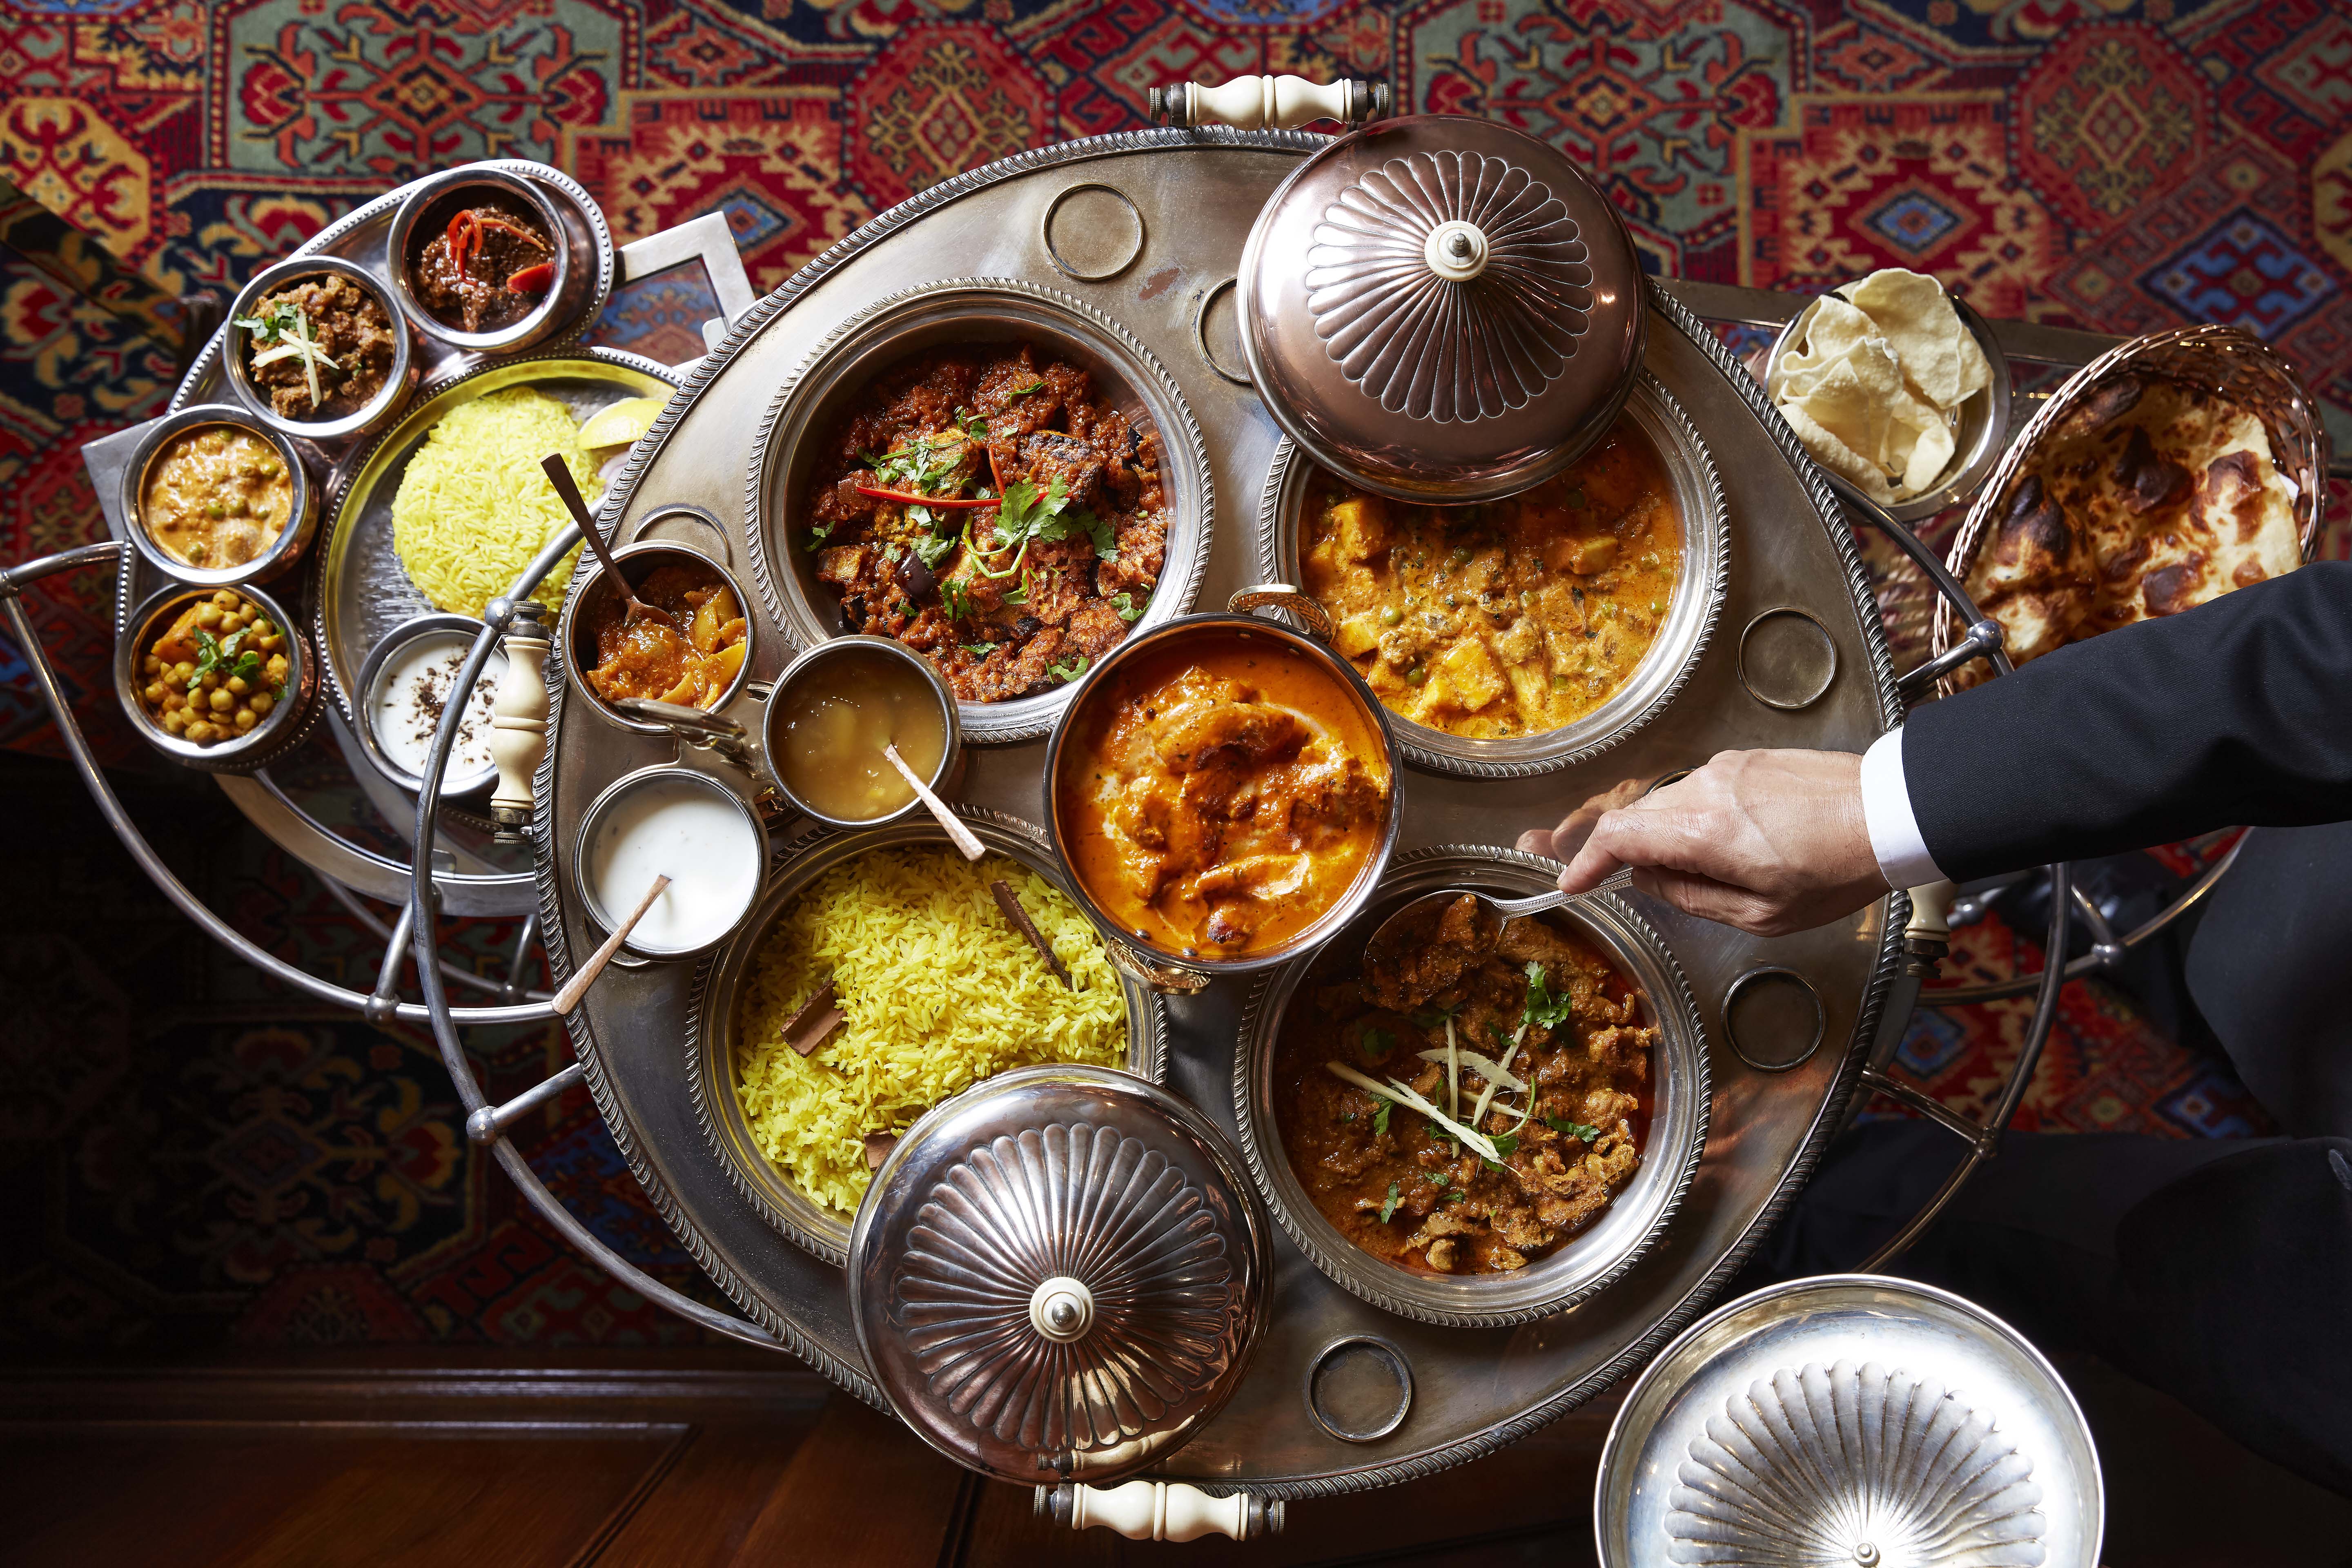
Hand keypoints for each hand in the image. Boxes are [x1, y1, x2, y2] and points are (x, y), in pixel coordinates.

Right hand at [1517, 750, 1888, 935]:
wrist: (1892, 811)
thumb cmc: (1835, 870)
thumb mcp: (1763, 914)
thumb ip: (1693, 898)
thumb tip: (1648, 882)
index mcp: (1703, 830)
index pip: (1619, 837)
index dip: (1583, 861)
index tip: (1568, 883)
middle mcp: (1703, 788)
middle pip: (1637, 817)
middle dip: (1613, 850)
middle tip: (1591, 873)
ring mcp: (1725, 767)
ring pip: (1669, 804)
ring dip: (1660, 836)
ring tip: (1681, 871)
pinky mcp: (1746, 759)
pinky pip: (1699, 791)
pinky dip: (1690, 818)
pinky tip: (1719, 843)